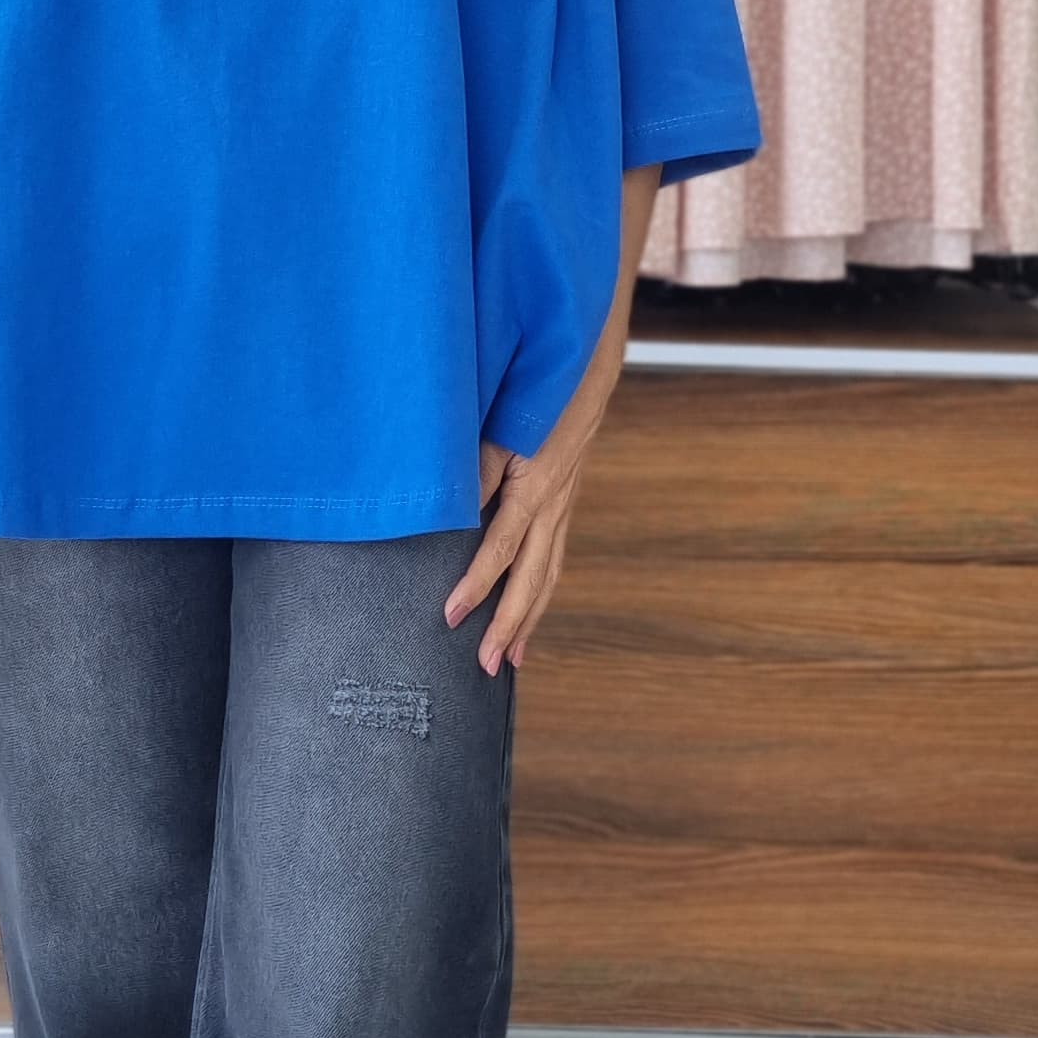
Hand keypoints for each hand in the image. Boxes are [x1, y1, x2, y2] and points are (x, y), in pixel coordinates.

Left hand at [445, 387, 613, 677]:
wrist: (586, 372)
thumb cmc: (536, 393)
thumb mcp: (500, 426)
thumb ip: (476, 468)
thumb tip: (453, 511)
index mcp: (535, 490)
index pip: (500, 550)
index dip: (475, 586)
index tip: (451, 616)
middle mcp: (554, 508)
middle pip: (532, 580)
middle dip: (509, 625)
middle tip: (489, 665)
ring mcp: (563, 509)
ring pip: (548, 576)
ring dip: (529, 619)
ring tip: (512, 658)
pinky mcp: (563, 506)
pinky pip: (553, 559)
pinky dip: (540, 590)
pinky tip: (529, 609)